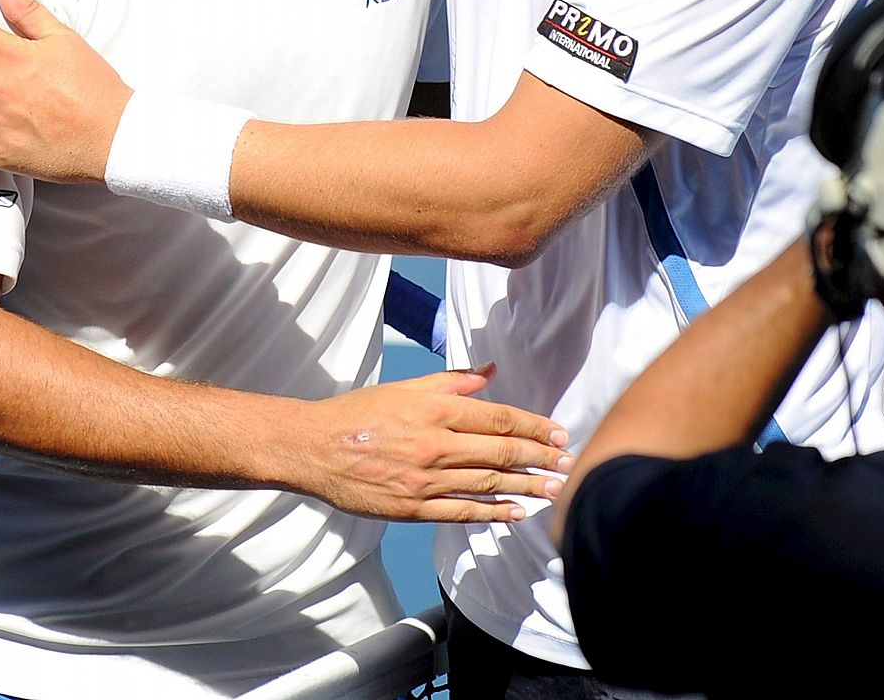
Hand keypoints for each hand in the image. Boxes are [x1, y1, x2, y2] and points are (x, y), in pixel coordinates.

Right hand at [291, 364, 572, 522]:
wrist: (316, 447)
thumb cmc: (362, 412)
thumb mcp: (408, 386)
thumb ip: (453, 381)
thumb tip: (491, 370)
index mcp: (435, 409)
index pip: (498, 418)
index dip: (534, 426)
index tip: (559, 433)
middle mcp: (435, 443)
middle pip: (500, 453)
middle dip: (540, 458)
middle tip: (567, 462)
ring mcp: (424, 479)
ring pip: (487, 484)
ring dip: (526, 487)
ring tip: (553, 489)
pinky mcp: (412, 508)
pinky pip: (461, 512)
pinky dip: (492, 513)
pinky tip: (516, 513)